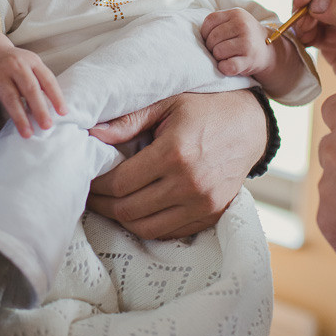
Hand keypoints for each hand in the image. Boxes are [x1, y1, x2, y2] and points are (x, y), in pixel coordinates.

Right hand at [0, 48, 66, 138]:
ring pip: (10, 97)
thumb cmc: (15, 64)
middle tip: (47, 125)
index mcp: (31, 62)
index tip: (63, 113)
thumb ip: (42, 84)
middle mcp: (15, 66)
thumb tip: (58, 110)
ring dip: (19, 116)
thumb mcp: (31, 66)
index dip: (56, 96)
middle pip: (29, 88)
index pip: (47, 80)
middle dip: (39, 108)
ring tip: (27, 133)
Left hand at [87, 89, 266, 239]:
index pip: (121, 182)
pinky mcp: (211, 215)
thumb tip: (92, 133)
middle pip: (129, 209)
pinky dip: (148, 226)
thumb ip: (129, 120)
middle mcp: (189, 183)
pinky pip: (169, 232)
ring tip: (109, 205)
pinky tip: (136, 211)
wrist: (250, 125)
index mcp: (174, 152)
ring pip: (146, 227)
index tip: (86, 180)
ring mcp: (202, 203)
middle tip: (90, 196)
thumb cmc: (205, 108)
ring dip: (122, 220)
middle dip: (103, 206)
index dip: (97, 186)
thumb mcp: (167, 103)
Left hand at [200, 8, 272, 77]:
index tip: (212, 39)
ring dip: (218, 58)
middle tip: (220, 50)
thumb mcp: (234, 22)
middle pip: (212, 38)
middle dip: (212, 47)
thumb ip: (218, 23)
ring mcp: (247, 43)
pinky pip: (227, 66)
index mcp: (236, 14)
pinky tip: (229, 65)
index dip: (205, 33)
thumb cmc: (244, 36)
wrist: (268, 51)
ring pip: (217, 52)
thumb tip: (195, 36)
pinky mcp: (249, 60)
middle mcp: (243, 26)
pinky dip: (224, 68)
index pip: (209, 21)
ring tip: (226, 56)